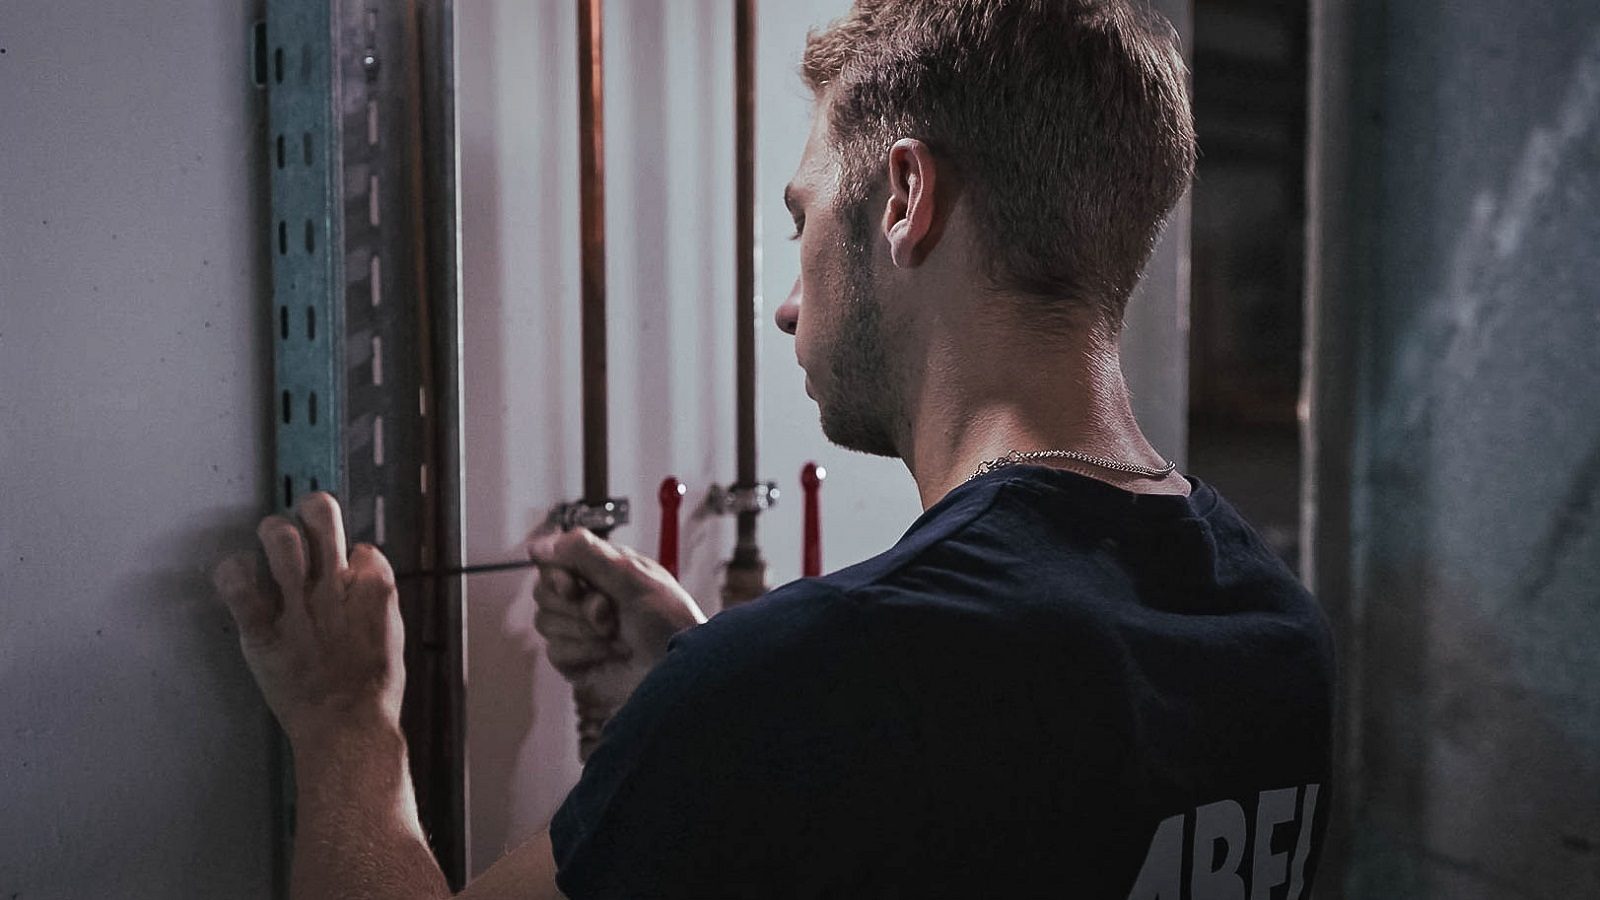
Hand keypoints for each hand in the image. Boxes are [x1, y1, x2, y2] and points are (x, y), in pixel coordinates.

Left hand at [212, 492, 404, 744]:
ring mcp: (296, 607)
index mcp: (369, 591)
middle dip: (311, 509)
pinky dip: (233, 572)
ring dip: (275, 533)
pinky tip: (239, 574)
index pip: (362, 544)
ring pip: (279, 536)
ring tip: (273, 546)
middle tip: (304, 526)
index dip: (352, 552)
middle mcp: (331, 589)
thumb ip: (378, 597)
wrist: (347, 729)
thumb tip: (364, 563)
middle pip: (320, 513)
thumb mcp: (391, 636)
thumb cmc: (369, 691)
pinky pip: (238, 586)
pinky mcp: (263, 632)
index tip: (344, 567)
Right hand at [526, 527, 705, 755]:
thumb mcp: (631, 576)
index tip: (574, 586)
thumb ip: (585, 554)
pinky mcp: (577, 660)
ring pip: (545, 621)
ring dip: (583, 630)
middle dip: (577, 606)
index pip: (554, 561)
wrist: (678, 670)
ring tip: (616, 636)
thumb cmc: (667, 620)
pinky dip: (583, 652)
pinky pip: (555, 651)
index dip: (556, 573)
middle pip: (543, 592)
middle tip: (609, 614)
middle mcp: (588, 596)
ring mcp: (581, 629)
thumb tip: (537, 546)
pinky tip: (611, 653)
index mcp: (602, 569)